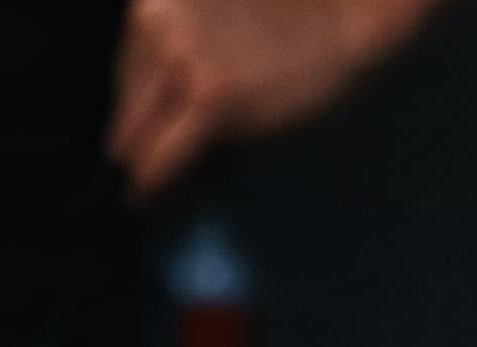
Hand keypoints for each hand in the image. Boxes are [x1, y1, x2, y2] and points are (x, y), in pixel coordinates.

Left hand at [110, 0, 435, 197]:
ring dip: (145, 154)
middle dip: (136, 127)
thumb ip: (173, 40)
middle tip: (149, 153)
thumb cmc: (291, 8)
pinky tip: (142, 198)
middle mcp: (159, 15)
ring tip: (153, 172)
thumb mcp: (211, 9)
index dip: (136, 97)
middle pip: (124, 97)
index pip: (126, 60)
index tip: (143, 123)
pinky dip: (148, 186)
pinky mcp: (209, 97)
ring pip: (132, 134)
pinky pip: (157, 160)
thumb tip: (139, 104)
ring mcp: (182, 55)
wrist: (353, 9)